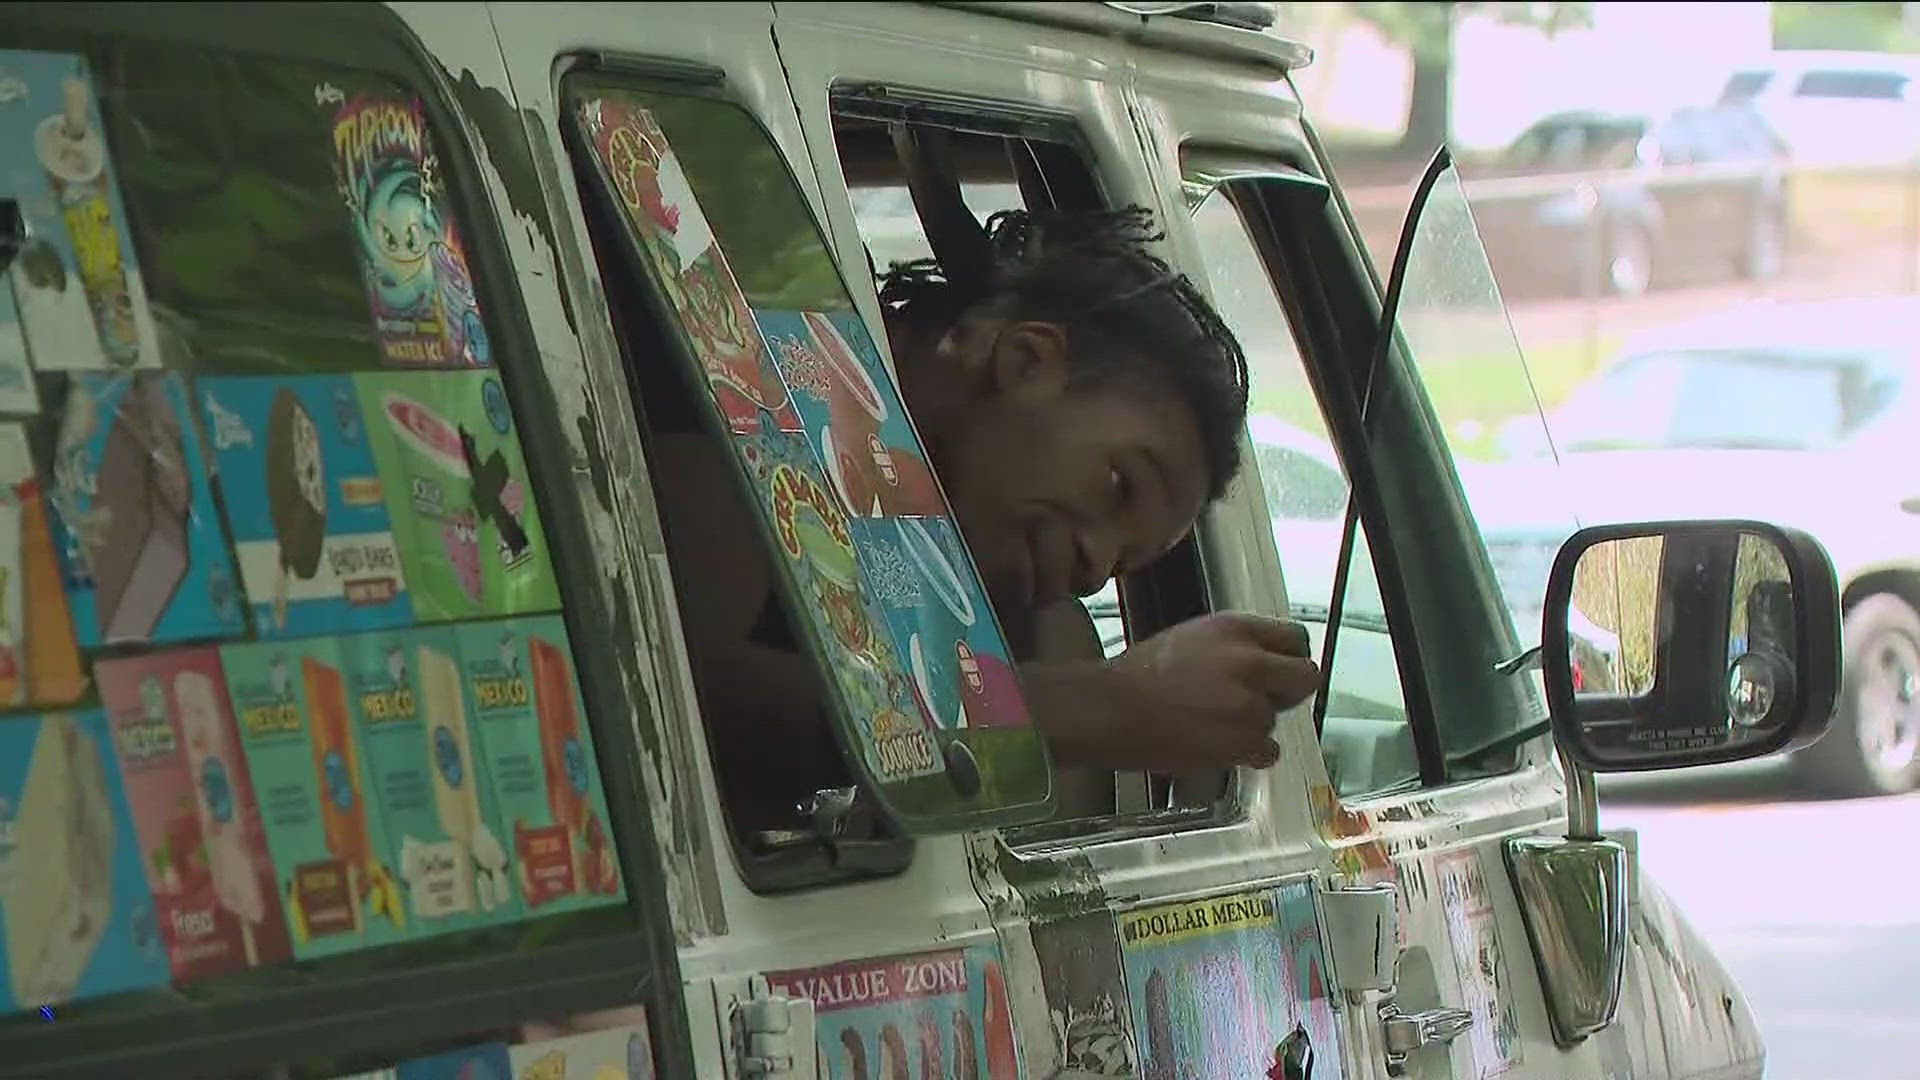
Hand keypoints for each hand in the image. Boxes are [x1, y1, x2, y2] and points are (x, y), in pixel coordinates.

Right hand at [1104, 612, 1318, 770]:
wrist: (1112, 710)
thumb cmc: (1140, 674)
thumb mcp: (1192, 637)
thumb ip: (1235, 645)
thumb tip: (1263, 660)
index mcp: (1236, 629)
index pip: (1296, 638)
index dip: (1290, 657)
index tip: (1282, 668)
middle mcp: (1250, 662)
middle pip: (1305, 677)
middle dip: (1289, 690)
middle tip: (1264, 698)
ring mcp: (1250, 705)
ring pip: (1278, 719)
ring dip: (1255, 724)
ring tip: (1215, 722)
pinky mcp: (1243, 742)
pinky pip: (1268, 751)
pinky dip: (1249, 753)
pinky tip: (1219, 744)